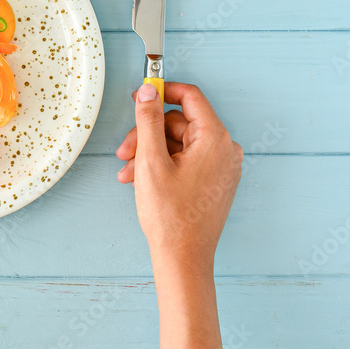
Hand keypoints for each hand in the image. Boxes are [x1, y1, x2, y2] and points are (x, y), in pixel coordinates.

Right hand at [115, 82, 242, 270]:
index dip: (162, 92)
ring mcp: (221, 167)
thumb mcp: (151, 160)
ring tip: (128, 172)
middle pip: (179, 123)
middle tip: (124, 151)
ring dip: (149, 152)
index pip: (190, 97)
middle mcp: (224, 150)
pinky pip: (185, 160)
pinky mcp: (213, 181)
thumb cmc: (171, 216)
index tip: (141, 95)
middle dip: (147, 134)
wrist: (183, 258)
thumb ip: (148, 119)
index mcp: (215, 140)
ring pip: (178, 143)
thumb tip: (148, 90)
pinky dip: (161, 165)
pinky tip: (140, 180)